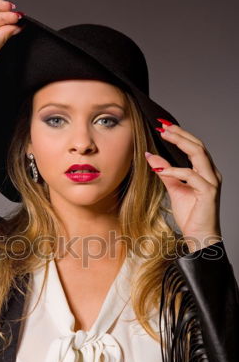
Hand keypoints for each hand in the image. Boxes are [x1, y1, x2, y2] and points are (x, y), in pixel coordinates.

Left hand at [145, 121, 222, 252]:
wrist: (199, 235)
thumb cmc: (190, 214)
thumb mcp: (174, 189)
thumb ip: (165, 172)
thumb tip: (151, 156)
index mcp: (205, 171)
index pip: (194, 146)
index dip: (180, 134)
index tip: (163, 126)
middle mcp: (211, 173)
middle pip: (198, 145)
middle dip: (180, 133)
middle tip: (163, 126)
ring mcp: (211, 182)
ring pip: (199, 154)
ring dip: (181, 142)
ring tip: (165, 136)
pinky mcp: (208, 192)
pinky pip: (191, 176)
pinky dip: (175, 170)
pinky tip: (161, 169)